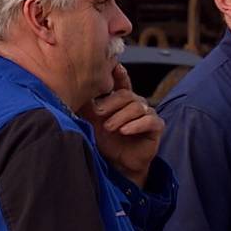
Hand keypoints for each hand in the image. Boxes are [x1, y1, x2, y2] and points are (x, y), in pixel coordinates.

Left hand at [82, 64, 162, 186]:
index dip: (119, 73)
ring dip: (121, 116)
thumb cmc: (106, 141)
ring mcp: (148, 114)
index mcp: (122, 100)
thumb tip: (74, 88)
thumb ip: (87, 105)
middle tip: (98, 113)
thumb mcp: (92, 122)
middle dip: (111, 103)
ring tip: (109, 128)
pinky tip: (125, 131)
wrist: (118, 164)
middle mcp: (136, 104)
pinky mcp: (156, 127)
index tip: (114, 66)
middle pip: (127, 95)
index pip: (122, 82)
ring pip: (137, 107)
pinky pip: (149, 120)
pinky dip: (136, 125)